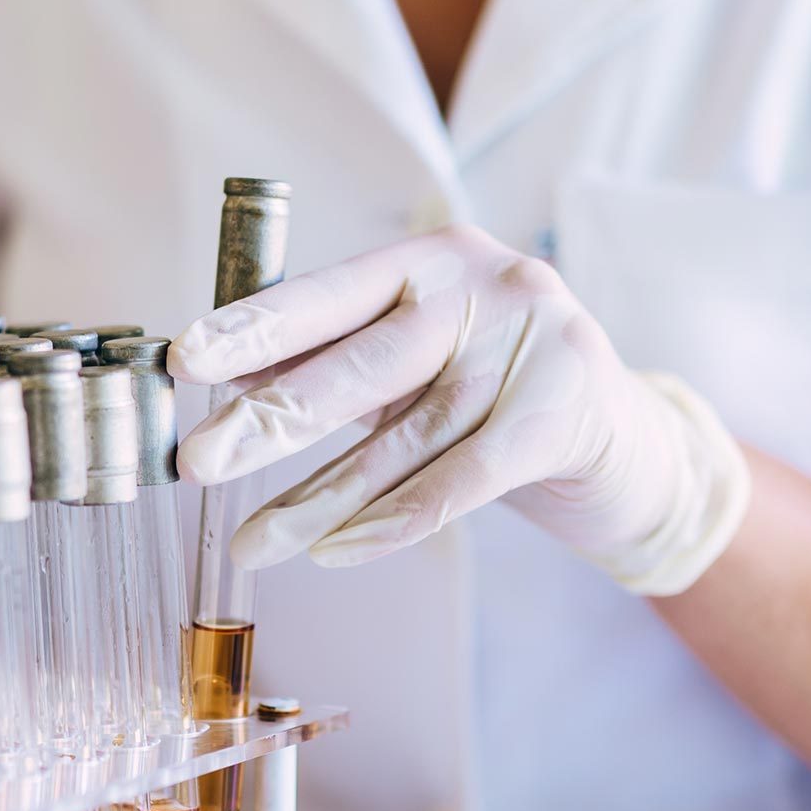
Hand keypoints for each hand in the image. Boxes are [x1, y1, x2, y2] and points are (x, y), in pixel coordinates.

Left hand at [169, 226, 748, 595]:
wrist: (623, 439)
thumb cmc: (494, 391)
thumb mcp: (414, 361)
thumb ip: (337, 360)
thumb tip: (231, 382)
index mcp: (432, 258)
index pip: (331, 290)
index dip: (258, 325)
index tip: (187, 359)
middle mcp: (486, 287)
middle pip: (365, 363)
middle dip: (273, 417)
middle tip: (198, 461)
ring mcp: (534, 346)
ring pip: (405, 438)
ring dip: (318, 498)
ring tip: (252, 544)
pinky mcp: (566, 415)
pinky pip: (460, 482)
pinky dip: (390, 523)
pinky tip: (333, 552)